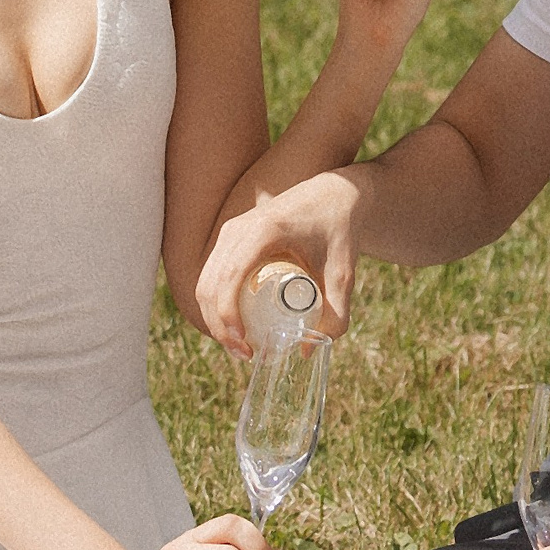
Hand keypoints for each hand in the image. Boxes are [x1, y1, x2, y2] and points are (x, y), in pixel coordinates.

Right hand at [195, 173, 363, 356]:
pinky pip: (211, 274)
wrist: (335, 195)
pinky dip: (215, 303)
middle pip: (210, 284)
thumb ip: (336, 313)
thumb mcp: (343, 273)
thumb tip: (308, 352)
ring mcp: (231, 231)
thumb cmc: (340, 230)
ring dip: (214, 317)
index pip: (230, 276)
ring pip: (205, 281)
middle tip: (245, 354)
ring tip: (240, 346)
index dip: (227, 313)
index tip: (243, 342)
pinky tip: (232, 325)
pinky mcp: (231, 237)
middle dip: (219, 325)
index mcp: (263, 230)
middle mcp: (239, 228)